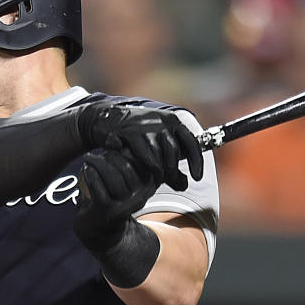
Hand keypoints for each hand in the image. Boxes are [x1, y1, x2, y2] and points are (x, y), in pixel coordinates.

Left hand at [74, 149, 158, 253]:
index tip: (114, 145)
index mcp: (149, 187)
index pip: (142, 161)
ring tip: (89, 159)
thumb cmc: (112, 198)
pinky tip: (86, 170)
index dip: (126, 149)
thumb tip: (133, 132)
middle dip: (111, 156)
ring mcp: (125, 206)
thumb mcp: (127, 180)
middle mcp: (141, 197)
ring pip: (112, 175)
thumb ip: (131, 161)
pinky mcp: (107, 211)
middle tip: (98, 152)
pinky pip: (98, 186)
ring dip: (98, 164)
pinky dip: (90, 174)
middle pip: (127, 167)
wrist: (99, 232)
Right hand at [77, 104, 202, 190]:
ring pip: (155, 156)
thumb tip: (185, 185)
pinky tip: (134, 169)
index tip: (197, 178)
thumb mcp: (158, 147)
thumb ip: (171, 165)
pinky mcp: (126, 131)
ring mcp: (143, 126)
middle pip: (173, 153)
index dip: (197, 162)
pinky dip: (137, 164)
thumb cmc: (137, 136)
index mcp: (173, 122)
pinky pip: (137, 155)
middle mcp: (160, 122)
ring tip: (150, 179)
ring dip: (154, 172)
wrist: (107, 118)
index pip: (191, 142)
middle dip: (171, 171)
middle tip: (165, 180)